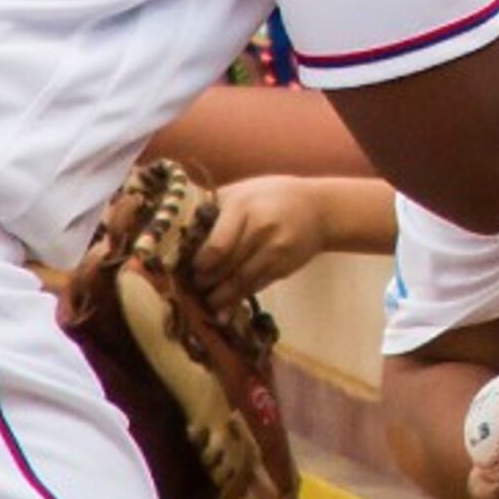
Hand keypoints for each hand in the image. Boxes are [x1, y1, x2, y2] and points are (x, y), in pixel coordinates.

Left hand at [191, 175, 333, 313]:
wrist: (318, 208)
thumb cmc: (271, 196)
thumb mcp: (242, 191)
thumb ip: (213, 206)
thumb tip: (179, 227)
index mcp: (244, 206)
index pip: (217, 245)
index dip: (200, 263)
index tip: (189, 268)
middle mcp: (261, 228)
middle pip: (226, 266)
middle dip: (205, 282)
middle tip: (191, 288)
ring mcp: (276, 249)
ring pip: (240, 281)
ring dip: (220, 297)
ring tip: (206, 302)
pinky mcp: (284, 266)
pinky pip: (256, 286)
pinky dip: (238, 299)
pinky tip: (225, 307)